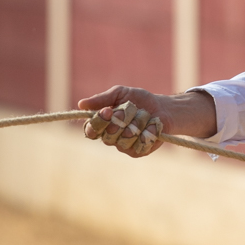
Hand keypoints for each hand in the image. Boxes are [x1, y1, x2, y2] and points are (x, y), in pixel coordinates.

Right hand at [77, 86, 216, 157]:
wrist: (163, 108)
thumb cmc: (139, 100)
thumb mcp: (121, 93)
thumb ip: (102, 99)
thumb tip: (81, 104)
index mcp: (102, 124)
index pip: (90, 131)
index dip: (97, 123)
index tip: (107, 111)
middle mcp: (110, 138)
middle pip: (107, 137)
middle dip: (121, 121)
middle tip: (130, 109)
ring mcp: (124, 146)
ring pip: (125, 140)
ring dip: (137, 123)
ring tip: (144, 115)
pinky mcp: (138, 151)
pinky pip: (139, 145)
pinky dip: (148, 131)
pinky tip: (152, 125)